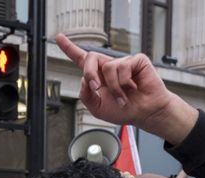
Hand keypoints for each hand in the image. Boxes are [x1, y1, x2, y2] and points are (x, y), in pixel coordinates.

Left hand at [55, 33, 197, 145]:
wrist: (144, 113)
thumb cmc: (124, 111)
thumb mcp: (97, 108)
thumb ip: (86, 96)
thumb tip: (85, 80)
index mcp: (97, 77)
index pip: (81, 60)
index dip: (70, 48)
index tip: (59, 37)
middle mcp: (108, 67)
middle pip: (90, 57)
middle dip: (90, 73)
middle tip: (96, 88)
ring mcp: (122, 62)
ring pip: (107, 67)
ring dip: (114, 88)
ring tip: (123, 97)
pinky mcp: (136, 60)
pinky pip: (123, 67)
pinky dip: (125, 83)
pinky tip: (133, 88)